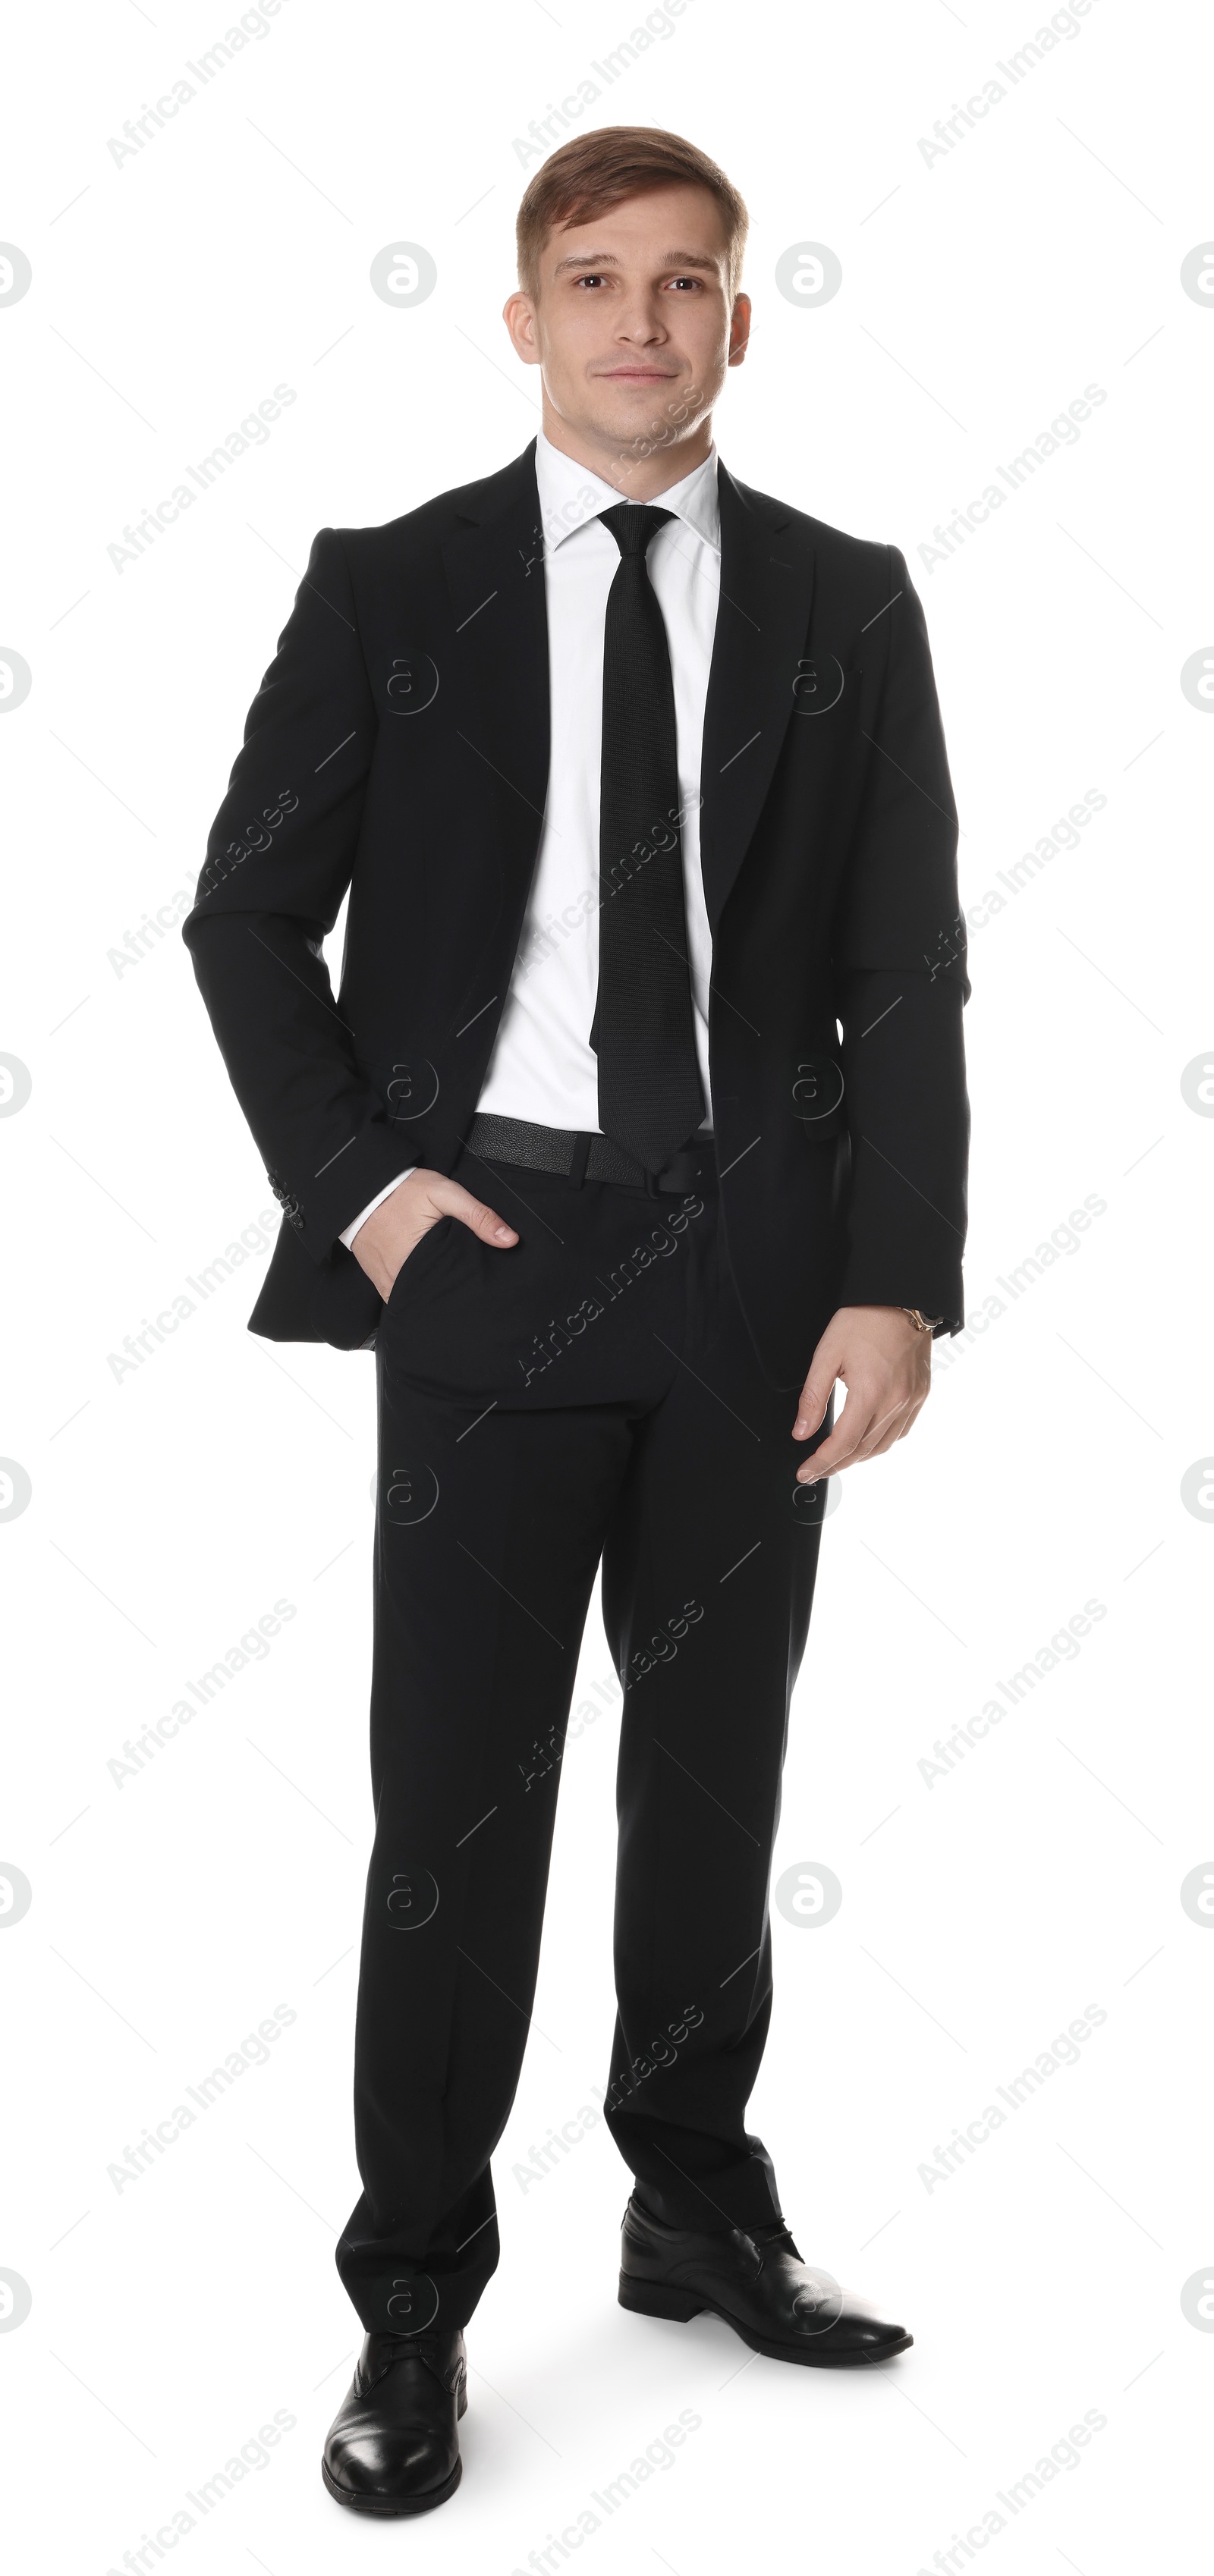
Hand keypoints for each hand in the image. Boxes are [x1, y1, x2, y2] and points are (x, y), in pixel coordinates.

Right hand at [349, 1168, 517, 1300]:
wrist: (360, 1189)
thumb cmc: (402, 1190)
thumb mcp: (444, 1193)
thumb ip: (477, 1215)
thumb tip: (509, 1240)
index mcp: (420, 1260)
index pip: (453, 1288)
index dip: (469, 1288)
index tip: (481, 1285)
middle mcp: (401, 1278)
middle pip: (436, 1298)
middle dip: (453, 1295)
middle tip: (468, 1285)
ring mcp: (389, 1283)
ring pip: (418, 1301)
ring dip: (433, 1296)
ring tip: (450, 1287)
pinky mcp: (380, 1282)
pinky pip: (401, 1298)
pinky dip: (415, 1295)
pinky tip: (429, 1286)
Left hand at [792, 1306, 930, 1480]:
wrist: (901, 1299)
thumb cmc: (863, 1320)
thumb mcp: (827, 1354)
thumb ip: (813, 1397)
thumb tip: (802, 1432)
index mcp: (871, 1392)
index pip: (843, 1443)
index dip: (822, 1463)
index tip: (805, 1473)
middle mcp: (896, 1402)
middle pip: (862, 1450)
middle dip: (836, 1465)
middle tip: (814, 1471)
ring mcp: (911, 1400)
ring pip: (883, 1446)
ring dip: (857, 1458)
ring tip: (836, 1460)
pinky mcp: (920, 1395)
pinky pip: (900, 1432)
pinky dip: (880, 1444)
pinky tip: (865, 1442)